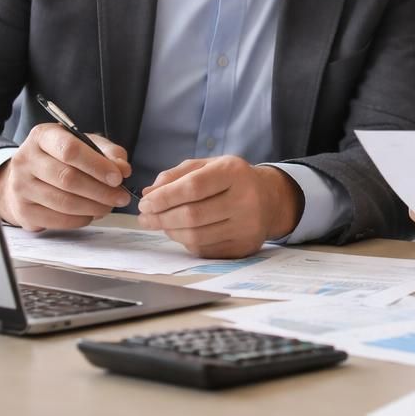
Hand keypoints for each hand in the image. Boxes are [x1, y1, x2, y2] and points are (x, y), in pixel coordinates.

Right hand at [0, 122, 132, 230]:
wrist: (28, 177)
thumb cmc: (61, 158)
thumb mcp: (85, 145)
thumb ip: (108, 152)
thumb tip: (123, 168)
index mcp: (43, 136)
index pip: (70, 149)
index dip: (97, 165)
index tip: (118, 178)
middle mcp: (26, 159)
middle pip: (67, 178)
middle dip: (101, 191)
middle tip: (121, 197)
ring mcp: (20, 186)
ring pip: (64, 201)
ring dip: (93, 207)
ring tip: (109, 206)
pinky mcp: (23, 210)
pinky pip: (57, 219)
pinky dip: (80, 219)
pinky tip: (91, 213)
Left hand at [137, 156, 302, 257]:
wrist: (270, 199)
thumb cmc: (232, 180)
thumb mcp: (208, 166)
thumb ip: (177, 175)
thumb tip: (149, 193)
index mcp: (234, 172)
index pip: (193, 187)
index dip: (165, 197)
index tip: (145, 203)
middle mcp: (245, 199)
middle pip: (193, 215)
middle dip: (161, 218)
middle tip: (145, 217)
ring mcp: (247, 227)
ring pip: (196, 236)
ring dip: (170, 231)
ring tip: (160, 224)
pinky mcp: (244, 247)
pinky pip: (204, 249)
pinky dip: (186, 242)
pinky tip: (181, 232)